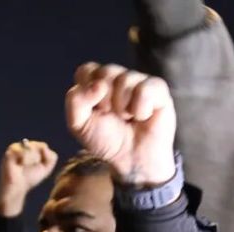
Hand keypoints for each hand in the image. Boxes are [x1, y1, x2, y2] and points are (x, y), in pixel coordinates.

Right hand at [0, 139, 57, 217]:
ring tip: (23, 166)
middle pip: (39, 147)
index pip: (43, 146)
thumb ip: (52, 156)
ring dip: (30, 161)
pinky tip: (18, 165)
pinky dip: (24, 161)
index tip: (36, 167)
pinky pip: (24, 152)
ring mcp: (16, 147)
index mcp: (31, 146)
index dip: (43, 159)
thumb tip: (43, 147)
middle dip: (37, 160)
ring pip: (32, 149)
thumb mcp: (47, 168)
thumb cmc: (30, 177)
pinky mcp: (10, 152)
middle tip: (28, 168)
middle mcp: (23, 144)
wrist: (17, 187)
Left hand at [65, 63, 175, 186]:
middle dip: (104, 100)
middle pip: (105, 71)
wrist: (132, 159)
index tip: (93, 110)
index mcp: (96, 83)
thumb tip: (98, 85)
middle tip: (110, 116)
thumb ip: (75, 102)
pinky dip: (140, 109)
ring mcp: (138, 81)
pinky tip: (142, 117)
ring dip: (122, 107)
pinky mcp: (158, 88)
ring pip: (125, 79)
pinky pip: (144, 89)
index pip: (86, 70)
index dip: (86, 91)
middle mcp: (117, 78)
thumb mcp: (79, 125)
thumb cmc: (106, 140)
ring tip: (127, 119)